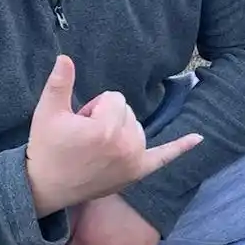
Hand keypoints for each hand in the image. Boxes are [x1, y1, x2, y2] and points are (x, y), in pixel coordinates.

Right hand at [26, 55, 202, 215]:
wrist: (45, 188)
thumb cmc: (46, 148)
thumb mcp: (47, 113)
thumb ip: (59, 83)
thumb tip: (65, 57)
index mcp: (107, 130)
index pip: (114, 98)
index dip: (94, 107)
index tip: (78, 123)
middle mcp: (127, 146)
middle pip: (127, 110)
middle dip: (106, 117)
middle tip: (83, 137)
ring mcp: (135, 161)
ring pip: (137, 126)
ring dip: (119, 130)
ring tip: (94, 147)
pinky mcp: (137, 173)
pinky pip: (164, 157)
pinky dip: (180, 147)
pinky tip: (198, 138)